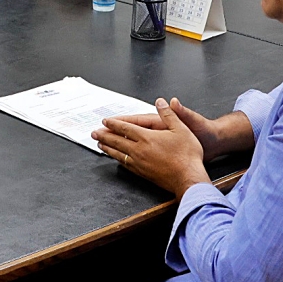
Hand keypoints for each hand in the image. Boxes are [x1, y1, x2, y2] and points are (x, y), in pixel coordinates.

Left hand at [92, 98, 210, 197]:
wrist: (188, 178)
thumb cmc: (187, 155)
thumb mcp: (181, 129)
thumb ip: (168, 114)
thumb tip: (161, 102)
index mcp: (147, 137)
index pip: (125, 128)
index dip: (114, 124)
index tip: (105, 121)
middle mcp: (139, 150)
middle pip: (117, 141)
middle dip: (104, 135)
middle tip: (94, 133)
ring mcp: (139, 163)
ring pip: (118, 154)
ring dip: (108, 148)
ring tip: (100, 145)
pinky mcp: (142, 173)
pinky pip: (125, 164)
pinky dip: (118, 159)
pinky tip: (116, 159)